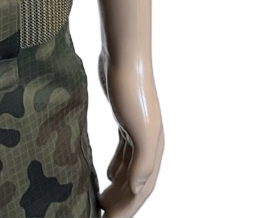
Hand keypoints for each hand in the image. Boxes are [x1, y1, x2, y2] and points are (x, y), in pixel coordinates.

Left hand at [97, 49, 163, 216]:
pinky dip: (116, 166)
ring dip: (118, 188)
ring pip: (129, 169)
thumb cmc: (132, 90)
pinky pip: (122, 152)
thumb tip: (138, 190)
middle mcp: (149, 144)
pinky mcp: (123, 120)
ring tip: (103, 202)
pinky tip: (106, 174)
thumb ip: (142, 161)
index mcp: (154, 150)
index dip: (128, 208)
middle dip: (122, 202)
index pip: (142, 189)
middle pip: (136, 182)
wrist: (124, 56)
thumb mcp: (139, 129)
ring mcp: (136, 131)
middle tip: (103, 216)